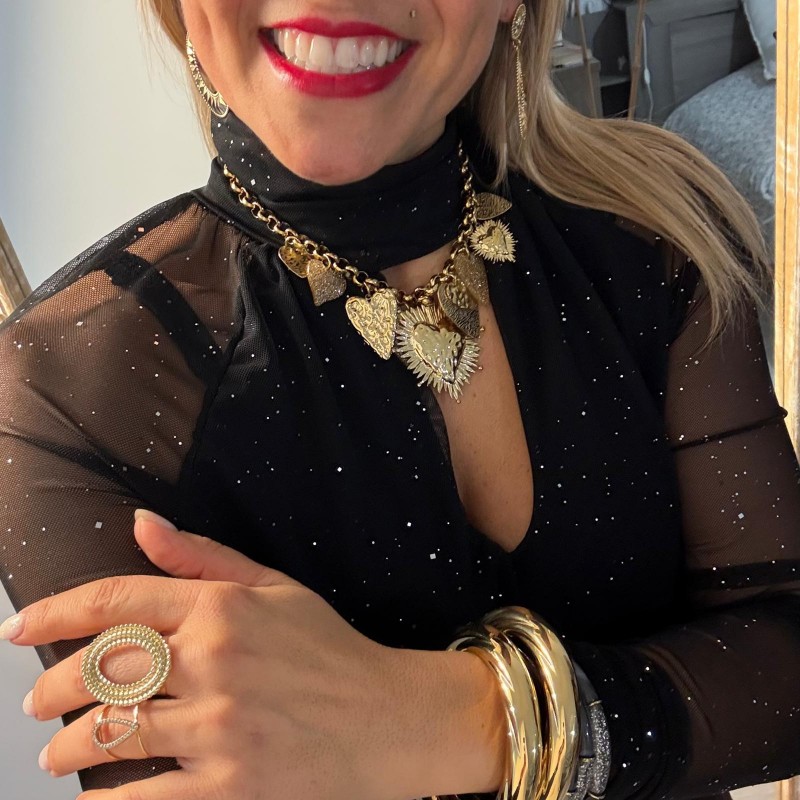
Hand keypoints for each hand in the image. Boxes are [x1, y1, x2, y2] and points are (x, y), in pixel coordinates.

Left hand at [4, 512, 406, 799]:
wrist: (387, 719)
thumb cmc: (328, 650)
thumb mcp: (274, 587)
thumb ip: (201, 557)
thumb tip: (140, 524)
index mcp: (223, 607)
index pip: (115, 601)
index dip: (53, 613)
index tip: (19, 629)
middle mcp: (216, 661)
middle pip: (98, 672)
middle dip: (50, 690)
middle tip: (38, 705)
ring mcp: (222, 728)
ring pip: (110, 736)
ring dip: (68, 749)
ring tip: (59, 754)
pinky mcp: (232, 788)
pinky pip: (143, 798)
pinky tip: (98, 795)